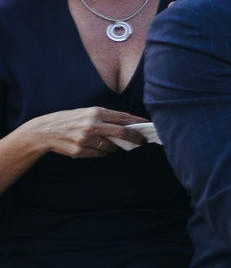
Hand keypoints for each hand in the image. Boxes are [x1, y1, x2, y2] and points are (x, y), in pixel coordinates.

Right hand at [11, 106, 146, 158]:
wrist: (45, 131)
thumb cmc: (70, 120)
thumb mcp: (88, 112)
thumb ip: (106, 118)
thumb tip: (129, 125)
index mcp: (95, 112)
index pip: (123, 118)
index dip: (138, 123)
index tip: (149, 126)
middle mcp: (91, 125)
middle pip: (121, 133)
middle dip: (135, 138)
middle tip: (143, 141)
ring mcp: (85, 139)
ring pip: (110, 147)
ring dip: (116, 147)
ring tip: (114, 144)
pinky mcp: (79, 151)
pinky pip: (99, 154)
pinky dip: (103, 152)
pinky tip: (99, 148)